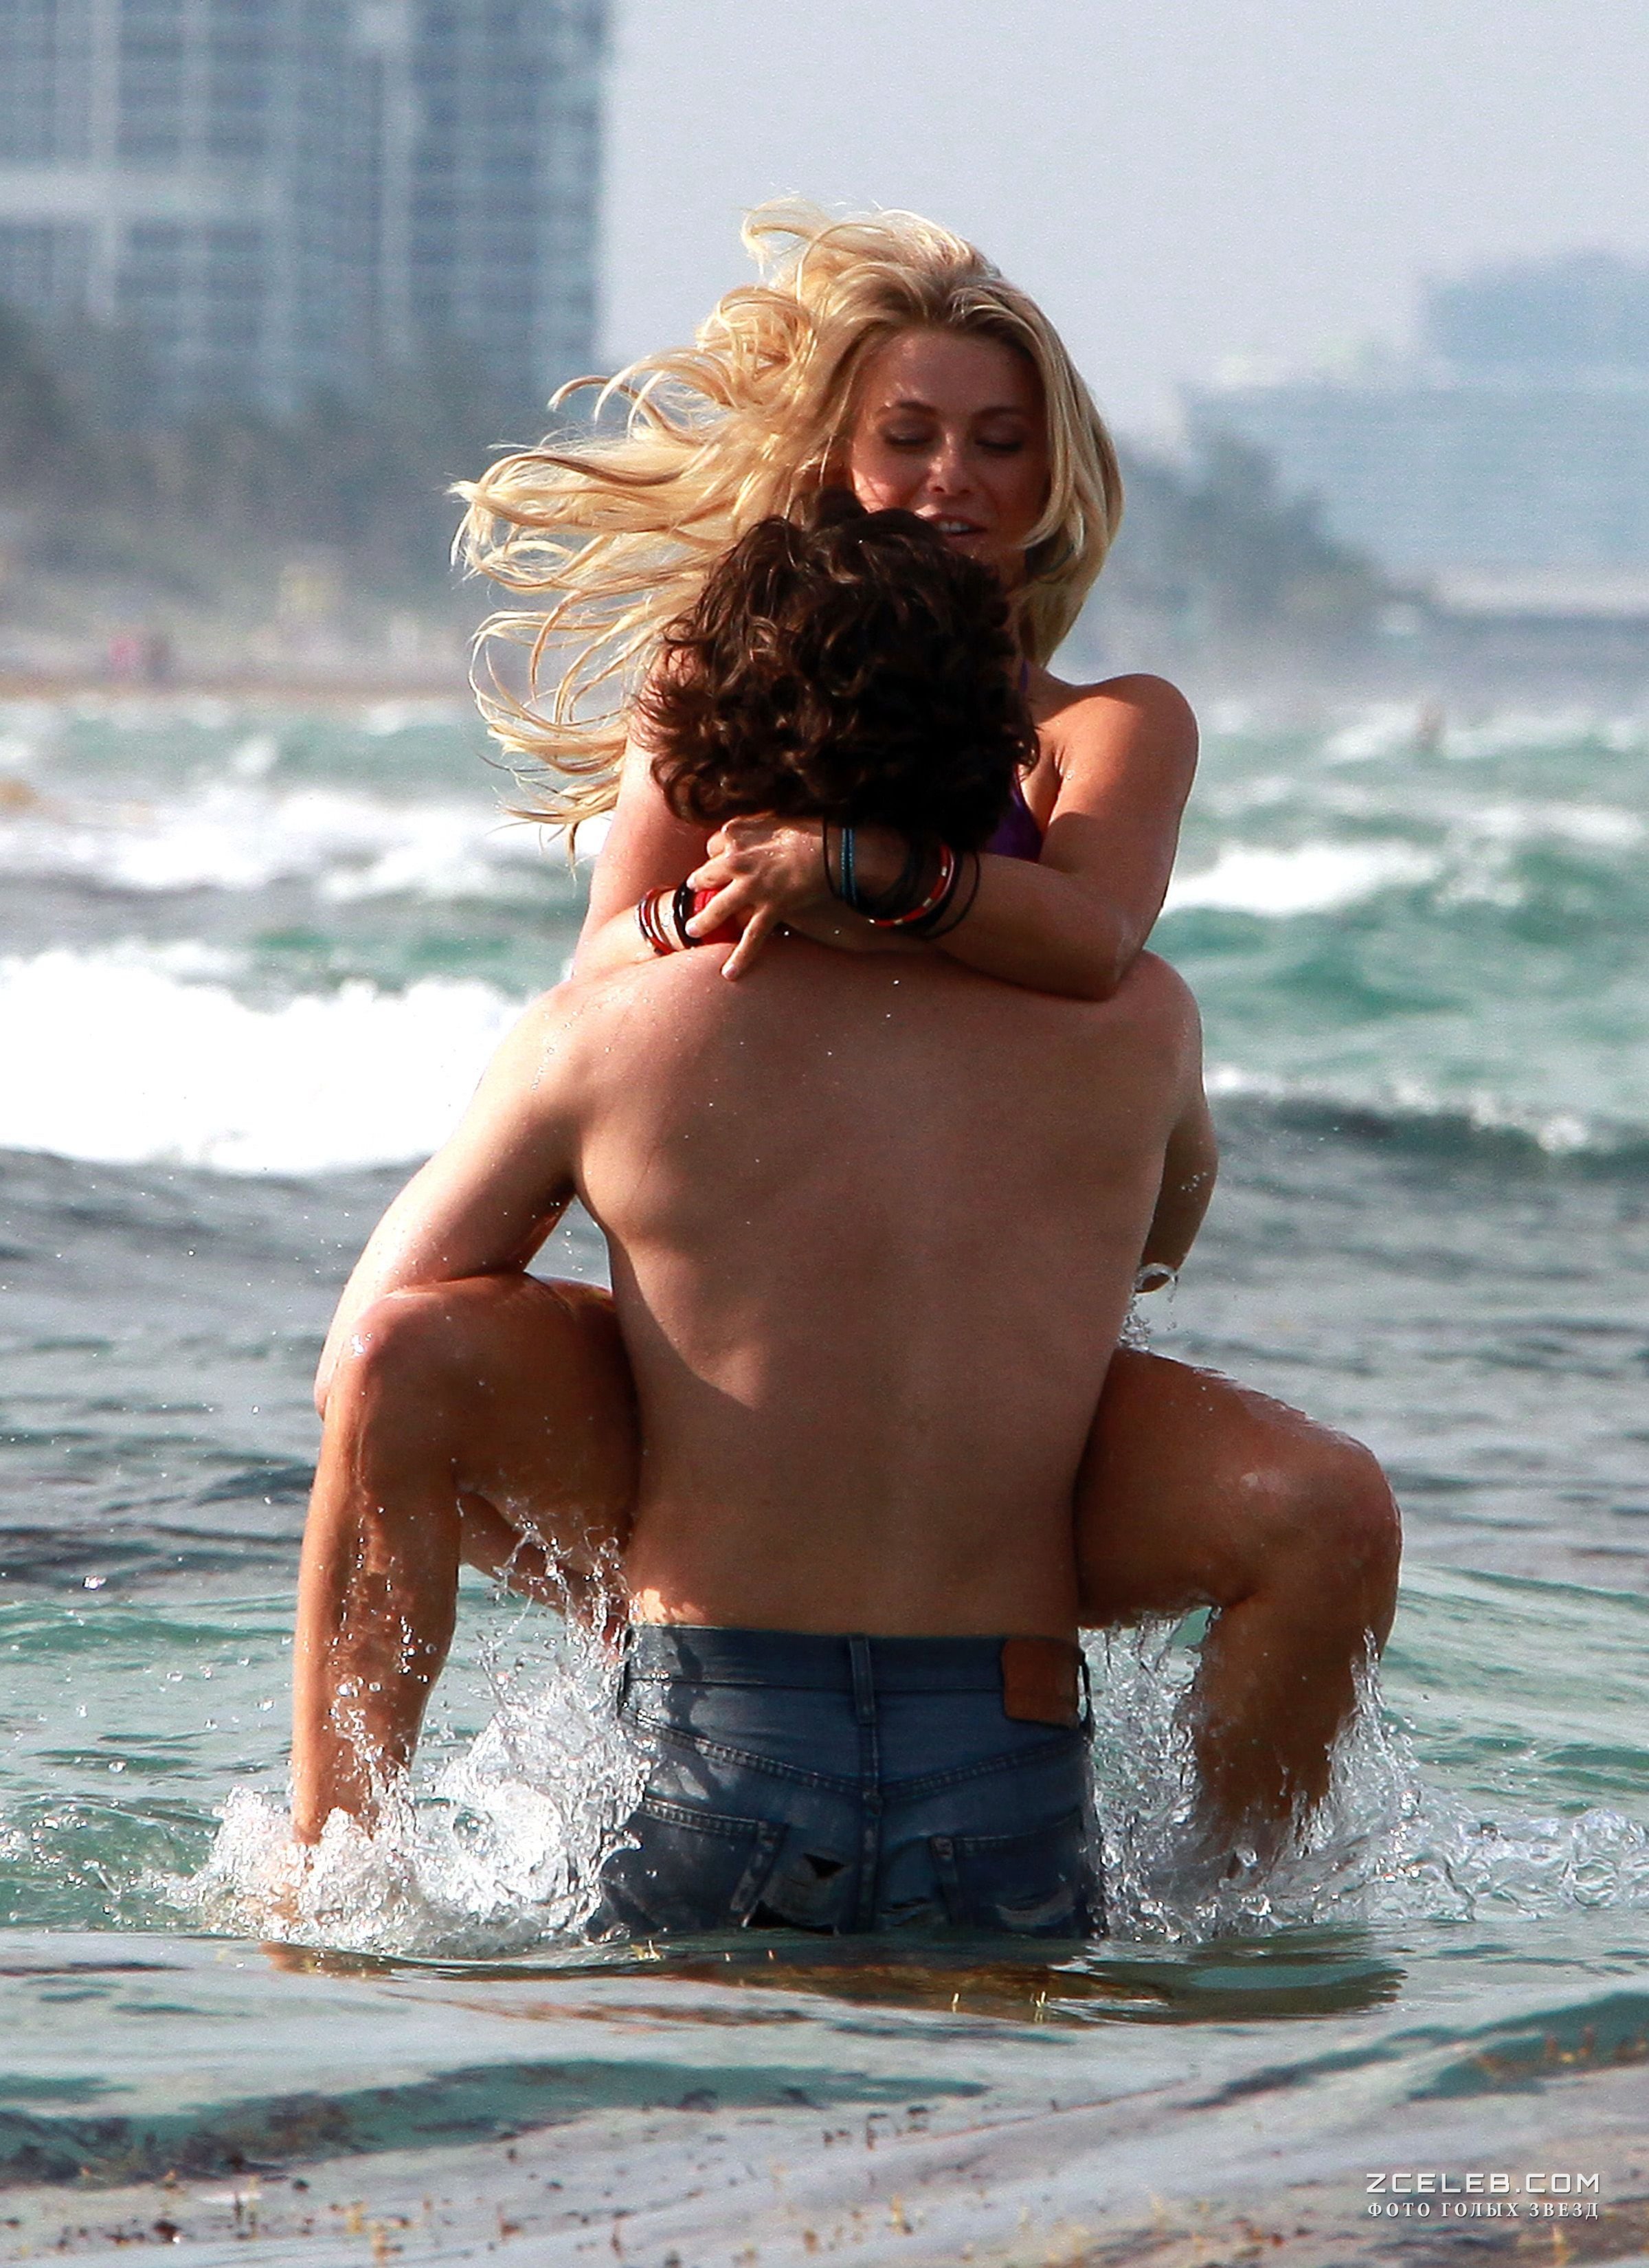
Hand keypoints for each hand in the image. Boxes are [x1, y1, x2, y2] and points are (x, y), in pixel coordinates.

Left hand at [685, 814, 832, 977]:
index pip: (713, 845)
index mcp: (736, 833)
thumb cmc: (808, 828)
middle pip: (706, 874)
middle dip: (699, 883)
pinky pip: (750, 937)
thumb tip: (748, 829)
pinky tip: (728, 973)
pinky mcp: (769, 909)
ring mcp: (750, 888)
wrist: (831, 848)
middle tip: (694, 888)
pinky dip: (740, 957)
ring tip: (692, 930)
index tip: (720, 857)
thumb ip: (754, 824)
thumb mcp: (772, 816)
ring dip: (703, 921)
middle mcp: (736, 860)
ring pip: (718, 908)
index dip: (717, 853)